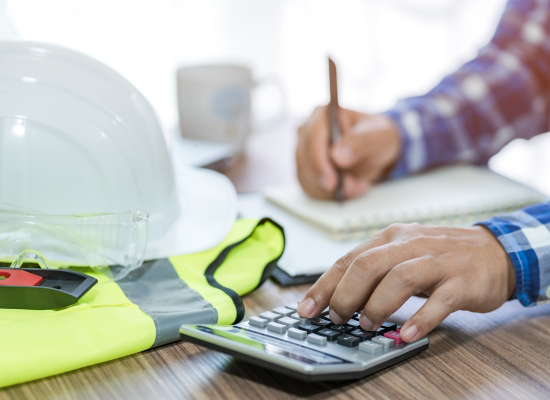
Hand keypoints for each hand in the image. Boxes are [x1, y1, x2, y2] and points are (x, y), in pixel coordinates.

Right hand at [296, 106, 400, 199]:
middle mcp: (307, 132)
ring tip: (357, 184)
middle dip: (329, 180)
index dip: (319, 163)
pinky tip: (348, 188)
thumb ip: (359, 143)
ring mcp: (304, 152)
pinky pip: (310, 187)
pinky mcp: (306, 170)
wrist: (376, 151)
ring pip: (307, 178)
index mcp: (322, 115)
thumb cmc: (376, 137)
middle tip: (355, 186)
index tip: (332, 183)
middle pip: (305, 162)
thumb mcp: (377, 137)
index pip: (312, 140)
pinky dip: (329, 194)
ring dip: (331, 189)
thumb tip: (338, 156)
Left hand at [297, 223, 515, 341]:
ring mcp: (437, 261)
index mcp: (391, 238)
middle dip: (345, 294)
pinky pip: (439, 301)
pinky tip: (405, 335)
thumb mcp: (402, 254)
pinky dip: (421, 319)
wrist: (495, 251)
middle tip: (336, 318)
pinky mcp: (462, 281)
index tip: (307, 308)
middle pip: (368, 265)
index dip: (324, 285)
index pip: (348, 259)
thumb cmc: (440, 255)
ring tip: (366, 325)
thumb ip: (374, 271)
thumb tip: (337, 298)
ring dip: (377, 305)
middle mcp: (410, 244)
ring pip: (399, 278)